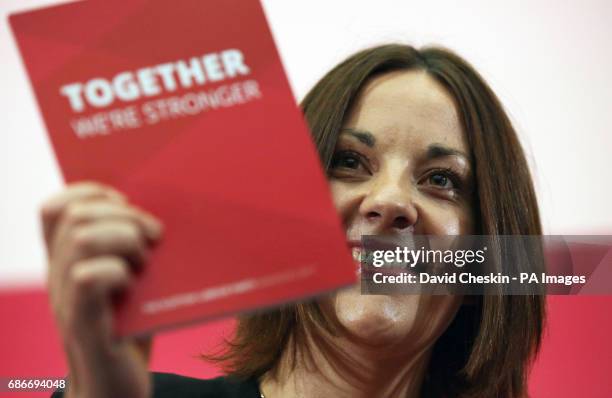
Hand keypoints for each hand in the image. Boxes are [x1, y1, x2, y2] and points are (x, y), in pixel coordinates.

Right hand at [42, 182, 162, 397]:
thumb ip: (132, 248)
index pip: (56, 207)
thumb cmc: (132, 330)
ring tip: (146, 262)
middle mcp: (58, 276)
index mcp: (66, 261)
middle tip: (153, 238)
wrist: (116, 393)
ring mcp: (66, 301)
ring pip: (82, 238)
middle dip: (124, 215)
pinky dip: (120, 271)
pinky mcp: (84, 325)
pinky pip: (88, 277)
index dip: (92, 193)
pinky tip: (135, 285)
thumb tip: (158, 214)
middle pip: (76, 215)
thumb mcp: (132, 280)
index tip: (126, 206)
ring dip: (125, 240)